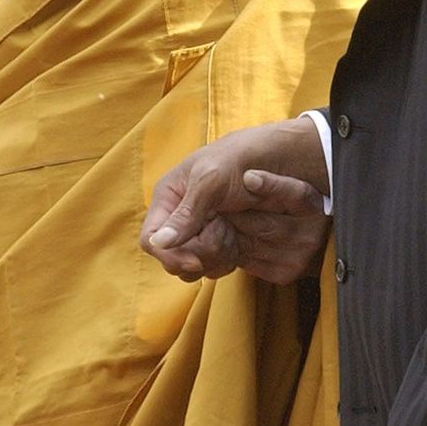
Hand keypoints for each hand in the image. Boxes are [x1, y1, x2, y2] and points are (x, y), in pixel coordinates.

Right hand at [141, 119, 330, 282]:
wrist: (276, 160)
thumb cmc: (240, 159)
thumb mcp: (211, 181)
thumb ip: (186, 213)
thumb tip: (159, 242)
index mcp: (169, 198)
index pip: (150, 240)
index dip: (169, 254)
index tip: (196, 260)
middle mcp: (178, 217)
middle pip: (172, 258)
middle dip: (197, 255)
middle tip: (223, 236)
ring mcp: (198, 230)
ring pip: (192, 266)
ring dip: (214, 259)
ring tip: (233, 235)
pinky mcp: (217, 240)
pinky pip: (212, 265)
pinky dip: (225, 260)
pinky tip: (239, 244)